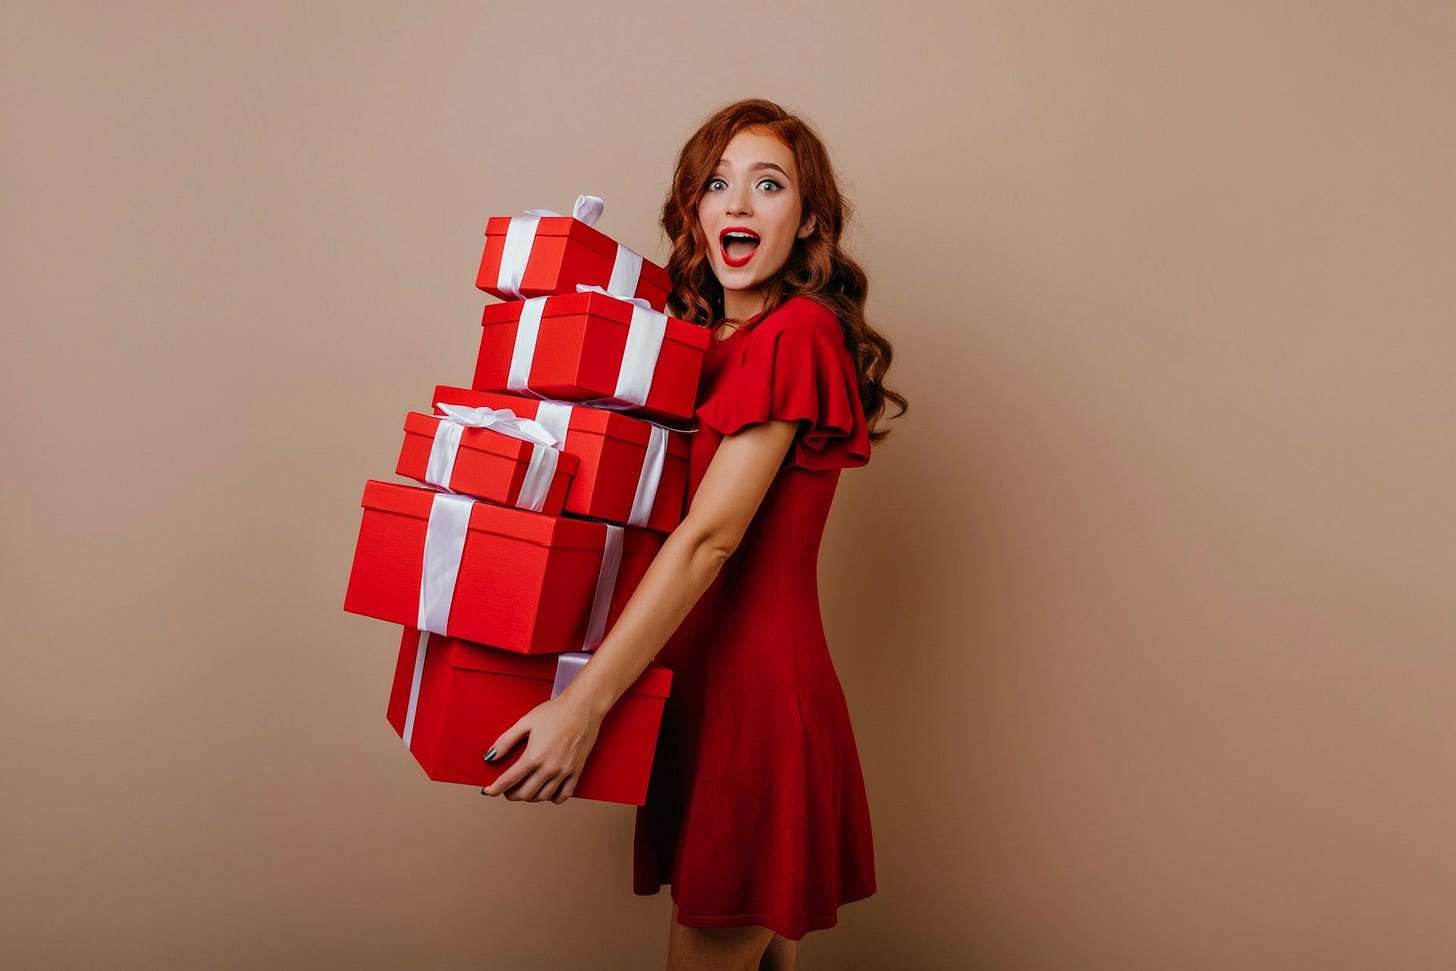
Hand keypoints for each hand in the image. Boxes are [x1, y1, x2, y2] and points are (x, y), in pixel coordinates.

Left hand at [480, 694, 601, 803]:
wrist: (583, 708)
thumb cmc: (554, 712)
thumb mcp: (525, 722)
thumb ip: (506, 741)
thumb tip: (490, 757)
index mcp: (534, 756)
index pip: (509, 780)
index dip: (495, 789)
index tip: (487, 791)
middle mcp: (549, 768)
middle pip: (525, 794)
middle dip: (511, 795)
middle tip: (506, 790)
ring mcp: (564, 771)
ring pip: (543, 797)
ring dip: (530, 797)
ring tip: (524, 789)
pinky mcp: (576, 771)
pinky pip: (564, 795)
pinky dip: (552, 798)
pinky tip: (546, 791)